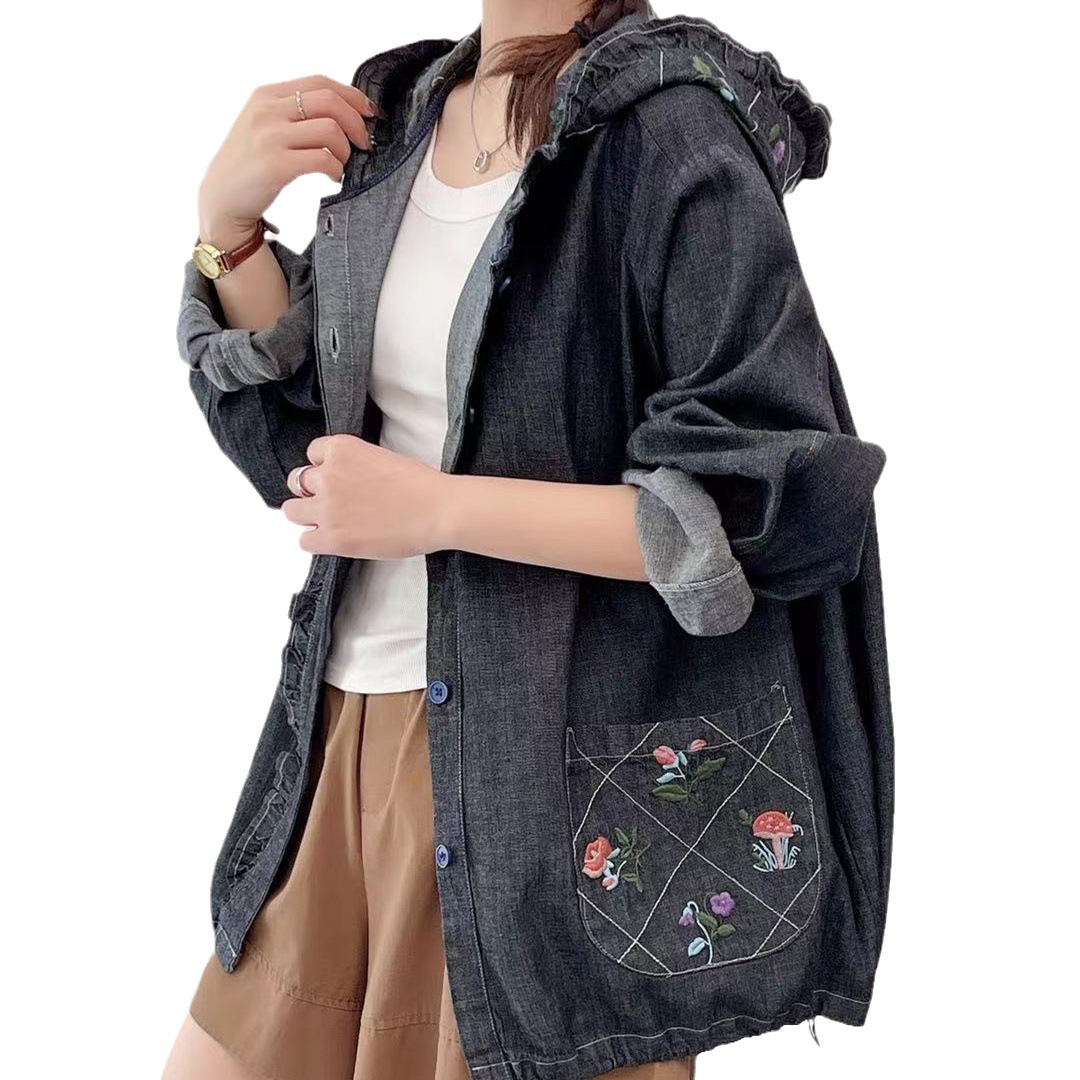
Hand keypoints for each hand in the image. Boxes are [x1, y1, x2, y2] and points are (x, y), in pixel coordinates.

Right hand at [197, 74, 379, 249]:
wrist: (222, 199)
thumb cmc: (249, 166)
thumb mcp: (264, 125)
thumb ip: (294, 113)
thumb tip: (345, 113)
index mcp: (266, 95)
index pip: (320, 82)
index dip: (352, 96)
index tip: (369, 113)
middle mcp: (267, 110)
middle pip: (330, 101)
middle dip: (357, 123)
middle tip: (364, 144)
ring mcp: (269, 137)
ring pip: (330, 130)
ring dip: (346, 150)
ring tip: (342, 164)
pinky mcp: (275, 165)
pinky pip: (323, 160)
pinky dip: (337, 169)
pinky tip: (333, 177)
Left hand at [282, 435, 452, 557]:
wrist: (438, 511)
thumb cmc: (421, 486)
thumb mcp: (382, 457)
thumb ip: (355, 465)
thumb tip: (345, 481)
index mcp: (342, 449)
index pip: (313, 454)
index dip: (324, 468)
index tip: (336, 478)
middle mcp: (328, 475)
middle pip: (297, 481)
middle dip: (312, 491)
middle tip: (331, 502)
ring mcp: (327, 508)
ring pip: (292, 511)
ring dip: (307, 516)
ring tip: (329, 522)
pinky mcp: (333, 538)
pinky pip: (304, 541)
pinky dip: (316, 541)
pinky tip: (335, 539)